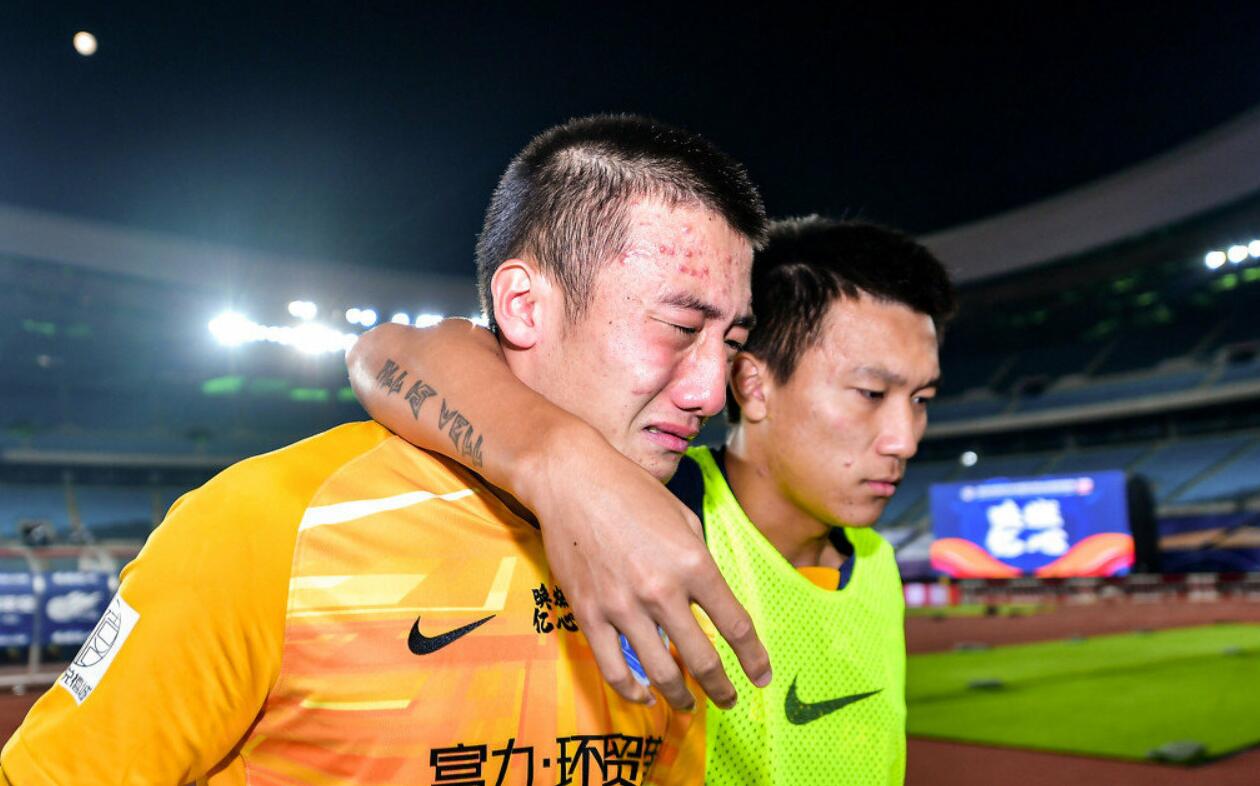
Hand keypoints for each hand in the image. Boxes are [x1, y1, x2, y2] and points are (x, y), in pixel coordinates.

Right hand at [519, 424, 771, 710]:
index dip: (753, 658)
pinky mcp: (589, 614)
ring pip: (659, 672)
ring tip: (689, 705)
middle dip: (722, 688)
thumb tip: (709, 599)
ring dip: (679, 696)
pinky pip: (613, 667)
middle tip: (729, 701)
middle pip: (701, 659)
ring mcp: (622, 606)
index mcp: (693, 564)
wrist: (571, 480)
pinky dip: (632, 691)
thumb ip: (700, 562)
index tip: (761, 677)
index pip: (735, 625)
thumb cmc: (631, 492)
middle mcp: (661, 591)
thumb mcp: (683, 519)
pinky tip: (644, 697)